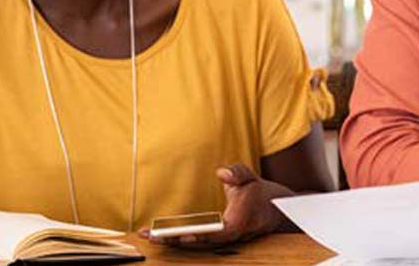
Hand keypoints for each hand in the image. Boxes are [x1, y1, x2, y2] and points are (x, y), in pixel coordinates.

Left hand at [140, 163, 293, 248]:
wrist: (270, 209)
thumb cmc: (257, 192)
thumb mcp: (250, 177)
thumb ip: (238, 172)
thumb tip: (222, 172)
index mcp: (238, 222)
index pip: (217, 232)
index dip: (200, 235)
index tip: (182, 235)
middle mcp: (227, 235)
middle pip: (199, 243)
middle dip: (174, 240)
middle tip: (150, 235)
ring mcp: (220, 240)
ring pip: (194, 245)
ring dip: (171, 242)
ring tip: (147, 235)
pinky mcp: (213, 239)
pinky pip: (194, 242)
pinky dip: (176, 240)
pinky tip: (159, 235)